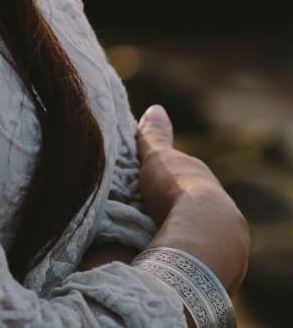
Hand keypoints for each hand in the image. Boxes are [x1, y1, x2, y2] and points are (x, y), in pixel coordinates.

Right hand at [136, 104, 249, 294]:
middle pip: (192, 207)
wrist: (204, 235)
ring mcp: (224, 238)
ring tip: (154, 242)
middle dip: (174, 210)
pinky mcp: (222, 265)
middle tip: (147, 216)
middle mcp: (219, 207)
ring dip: (180, 235)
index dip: (166, 182)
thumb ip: (155, 136)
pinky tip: (168, 259)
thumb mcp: (158, 157)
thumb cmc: (177, 190)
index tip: (149, 188)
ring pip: (198, 234)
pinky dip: (185, 255)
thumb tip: (155, 108)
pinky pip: (200, 256)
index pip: (185, 179)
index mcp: (203, 181)